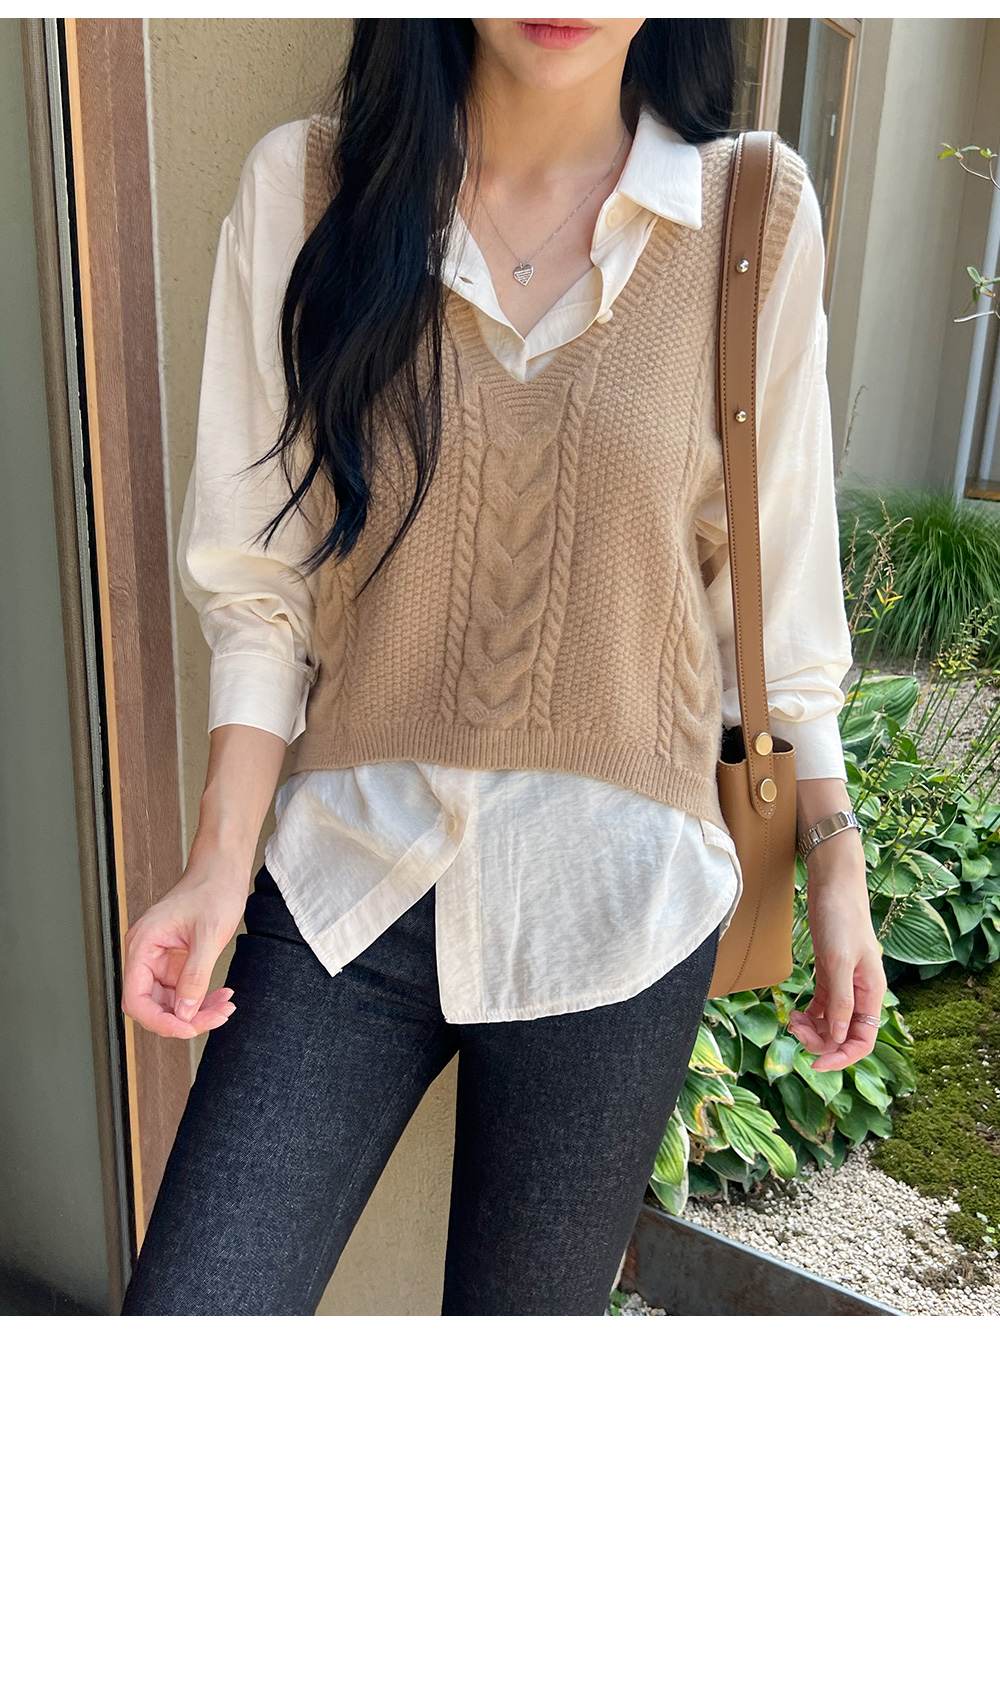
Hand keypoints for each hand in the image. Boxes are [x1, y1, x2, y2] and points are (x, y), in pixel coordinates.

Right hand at [121, 861, 249, 1039]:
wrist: (223, 870)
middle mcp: (146, 955)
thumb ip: (195, 976)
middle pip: (153, 1006)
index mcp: (142, 945)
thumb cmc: (212, 890)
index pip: (135, 998)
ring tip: (225, 1007)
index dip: (158, 1020)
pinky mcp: (176, 963)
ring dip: (197, 1012)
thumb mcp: (208, 935)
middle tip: (216, 1018)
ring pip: (171, 1003)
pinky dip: (202, 999)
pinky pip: (184, 992)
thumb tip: (185, 1012)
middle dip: (184, 1019)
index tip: (186, 1029)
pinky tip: (222, 997)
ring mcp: (161, 961)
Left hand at [786, 837, 887, 1070]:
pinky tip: (793, 1014)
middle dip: (820, 1041)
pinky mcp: (830, 977)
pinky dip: (808, 1017)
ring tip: (791, 1021)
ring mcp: (845, 986)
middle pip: (845, 1036)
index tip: (815, 1064)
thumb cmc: (840, 918)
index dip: (842, 1057)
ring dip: (811, 1030)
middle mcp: (861, 994)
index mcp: (872, 993)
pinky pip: (822, 1009)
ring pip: (832, 1024)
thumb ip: (842, 1000)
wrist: (833, 886)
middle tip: (794, 1029)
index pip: (864, 1040)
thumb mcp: (839, 960)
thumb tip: (840, 1037)